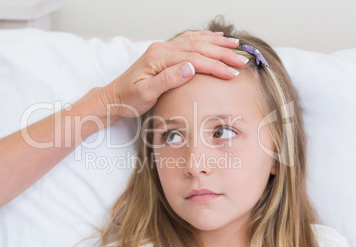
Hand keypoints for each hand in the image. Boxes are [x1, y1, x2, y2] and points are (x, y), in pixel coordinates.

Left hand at [99, 30, 248, 118]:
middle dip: (222, 54)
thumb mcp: (145, 93)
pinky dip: (203, 38)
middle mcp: (162, 49)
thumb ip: (167, 79)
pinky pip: (187, 41)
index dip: (215, 66)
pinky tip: (214, 38)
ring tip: (235, 46)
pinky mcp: (164, 53)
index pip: (194, 59)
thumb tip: (190, 68)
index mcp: (159, 58)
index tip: (232, 73)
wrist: (114, 97)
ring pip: (195, 41)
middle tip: (241, 60)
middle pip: (198, 47)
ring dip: (216, 43)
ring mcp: (163, 49)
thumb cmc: (129, 99)